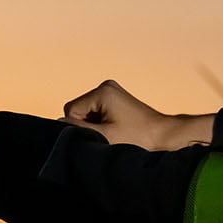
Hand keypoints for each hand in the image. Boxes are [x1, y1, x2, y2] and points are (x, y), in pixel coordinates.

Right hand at [59, 79, 213, 150]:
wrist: (163, 136)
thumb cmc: (138, 137)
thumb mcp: (104, 136)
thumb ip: (78, 128)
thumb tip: (58, 123)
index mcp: (102, 91)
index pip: (71, 109)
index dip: (79, 126)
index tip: (98, 136)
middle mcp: (106, 86)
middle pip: (78, 109)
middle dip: (86, 125)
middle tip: (107, 136)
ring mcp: (112, 91)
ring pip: (86, 112)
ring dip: (94, 125)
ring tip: (113, 133)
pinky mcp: (116, 98)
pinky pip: (96, 111)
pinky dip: (101, 122)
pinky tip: (116, 129)